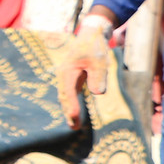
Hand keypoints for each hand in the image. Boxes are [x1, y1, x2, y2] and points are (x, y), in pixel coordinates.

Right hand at [58, 15, 114, 129]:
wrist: (91, 35)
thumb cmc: (94, 47)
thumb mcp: (99, 60)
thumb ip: (98, 76)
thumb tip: (97, 93)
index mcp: (68, 71)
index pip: (69, 92)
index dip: (72, 106)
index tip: (75, 118)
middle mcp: (64, 75)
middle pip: (64, 97)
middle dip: (68, 112)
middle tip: (73, 128)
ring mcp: (67, 76)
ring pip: (66, 96)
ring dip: (69, 110)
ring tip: (73, 124)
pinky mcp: (72, 77)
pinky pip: (70, 93)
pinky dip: (71, 103)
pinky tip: (75, 112)